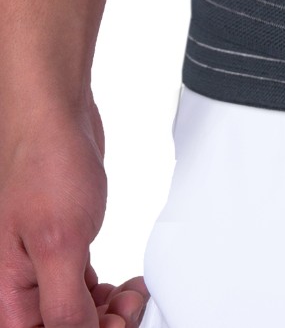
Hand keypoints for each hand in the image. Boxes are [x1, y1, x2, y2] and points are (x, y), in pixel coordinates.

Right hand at [0, 91, 147, 327]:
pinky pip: (80, 287)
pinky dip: (104, 294)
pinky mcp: (62, 246)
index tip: (115, 325)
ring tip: (132, 296)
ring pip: (73, 312)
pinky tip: (125, 287)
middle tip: (130, 309)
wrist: (53, 118)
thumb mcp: (59, 243)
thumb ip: (63, 301)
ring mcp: (40, 265)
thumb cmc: (45, 168)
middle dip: (100, 326)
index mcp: (8, 294)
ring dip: (106, 314)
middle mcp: (19, 285)